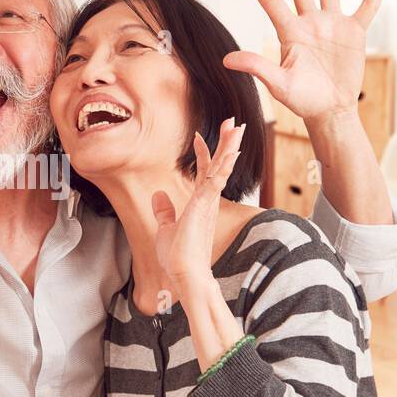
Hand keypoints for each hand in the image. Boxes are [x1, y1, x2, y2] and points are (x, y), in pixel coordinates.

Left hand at [152, 118, 244, 289]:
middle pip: (219, 165)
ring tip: (237, 127)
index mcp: (201, 203)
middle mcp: (208, 201)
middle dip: (225, 142)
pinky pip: (215, 182)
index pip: (204, 172)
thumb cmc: (177, 257)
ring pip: (221, 169)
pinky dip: (222, 166)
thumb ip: (164, 211)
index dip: (203, 153)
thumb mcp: (165, 229)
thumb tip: (158, 195)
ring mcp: (208, 203)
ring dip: (229, 147)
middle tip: (232, 121)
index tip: (198, 135)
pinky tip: (230, 151)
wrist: (184, 275)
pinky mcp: (204, 208)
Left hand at [224, 0, 386, 122]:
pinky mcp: (354, 33)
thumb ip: (256, 67)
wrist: (331, 110)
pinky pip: (366, 9)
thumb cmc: (302, 100)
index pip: (271, 1)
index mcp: (290, 33)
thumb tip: (226, 59)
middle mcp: (309, 23)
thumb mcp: (278, 84)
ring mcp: (332, 25)